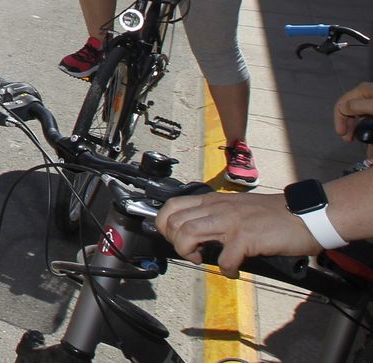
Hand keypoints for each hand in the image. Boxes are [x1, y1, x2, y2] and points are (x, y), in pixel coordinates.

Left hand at [155, 191, 311, 277]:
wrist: (305, 214)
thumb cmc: (274, 215)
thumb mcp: (237, 207)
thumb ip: (217, 215)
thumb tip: (200, 233)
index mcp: (213, 200)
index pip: (172, 205)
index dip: (165, 225)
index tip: (176, 239)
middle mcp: (217, 207)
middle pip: (174, 222)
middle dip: (175, 242)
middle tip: (191, 252)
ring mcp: (231, 221)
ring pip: (188, 234)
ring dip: (189, 253)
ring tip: (203, 260)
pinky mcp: (246, 237)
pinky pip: (225, 259)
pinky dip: (226, 270)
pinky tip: (233, 271)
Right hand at [335, 83, 372, 141]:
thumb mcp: (372, 106)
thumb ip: (356, 106)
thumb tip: (342, 109)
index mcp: (361, 91)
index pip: (341, 105)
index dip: (339, 120)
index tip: (341, 134)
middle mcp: (365, 94)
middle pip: (349, 110)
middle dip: (346, 125)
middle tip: (348, 139)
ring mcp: (371, 100)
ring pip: (359, 114)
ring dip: (356, 127)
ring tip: (358, 139)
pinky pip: (367, 116)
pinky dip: (365, 126)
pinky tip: (367, 133)